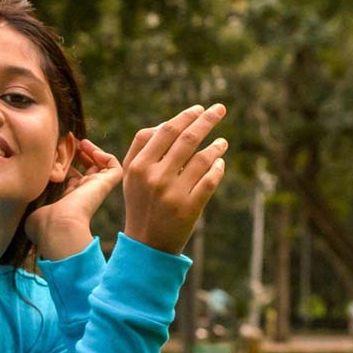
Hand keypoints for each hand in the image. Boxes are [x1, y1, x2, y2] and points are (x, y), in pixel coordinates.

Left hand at [26, 138, 122, 259]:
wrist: (57, 226)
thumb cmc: (42, 221)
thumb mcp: (32, 203)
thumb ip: (29, 193)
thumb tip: (18, 187)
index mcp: (67, 200)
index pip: (72, 177)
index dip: (67, 162)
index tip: (56, 150)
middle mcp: (83, 194)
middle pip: (88, 169)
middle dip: (81, 153)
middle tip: (71, 142)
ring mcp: (95, 189)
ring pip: (102, 166)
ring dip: (94, 151)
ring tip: (82, 142)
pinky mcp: (105, 185)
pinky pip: (115, 167)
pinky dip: (106, 156)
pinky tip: (91, 151)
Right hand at [122, 104, 227, 254]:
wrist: (146, 244)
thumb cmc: (140, 202)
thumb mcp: (131, 175)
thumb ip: (142, 146)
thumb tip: (170, 122)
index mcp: (139, 166)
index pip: (166, 131)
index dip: (185, 116)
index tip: (199, 109)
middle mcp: (155, 177)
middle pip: (187, 139)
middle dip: (207, 120)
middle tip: (220, 109)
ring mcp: (173, 193)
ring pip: (202, 158)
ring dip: (216, 146)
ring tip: (222, 142)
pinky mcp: (189, 208)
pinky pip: (210, 180)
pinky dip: (218, 168)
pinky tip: (220, 163)